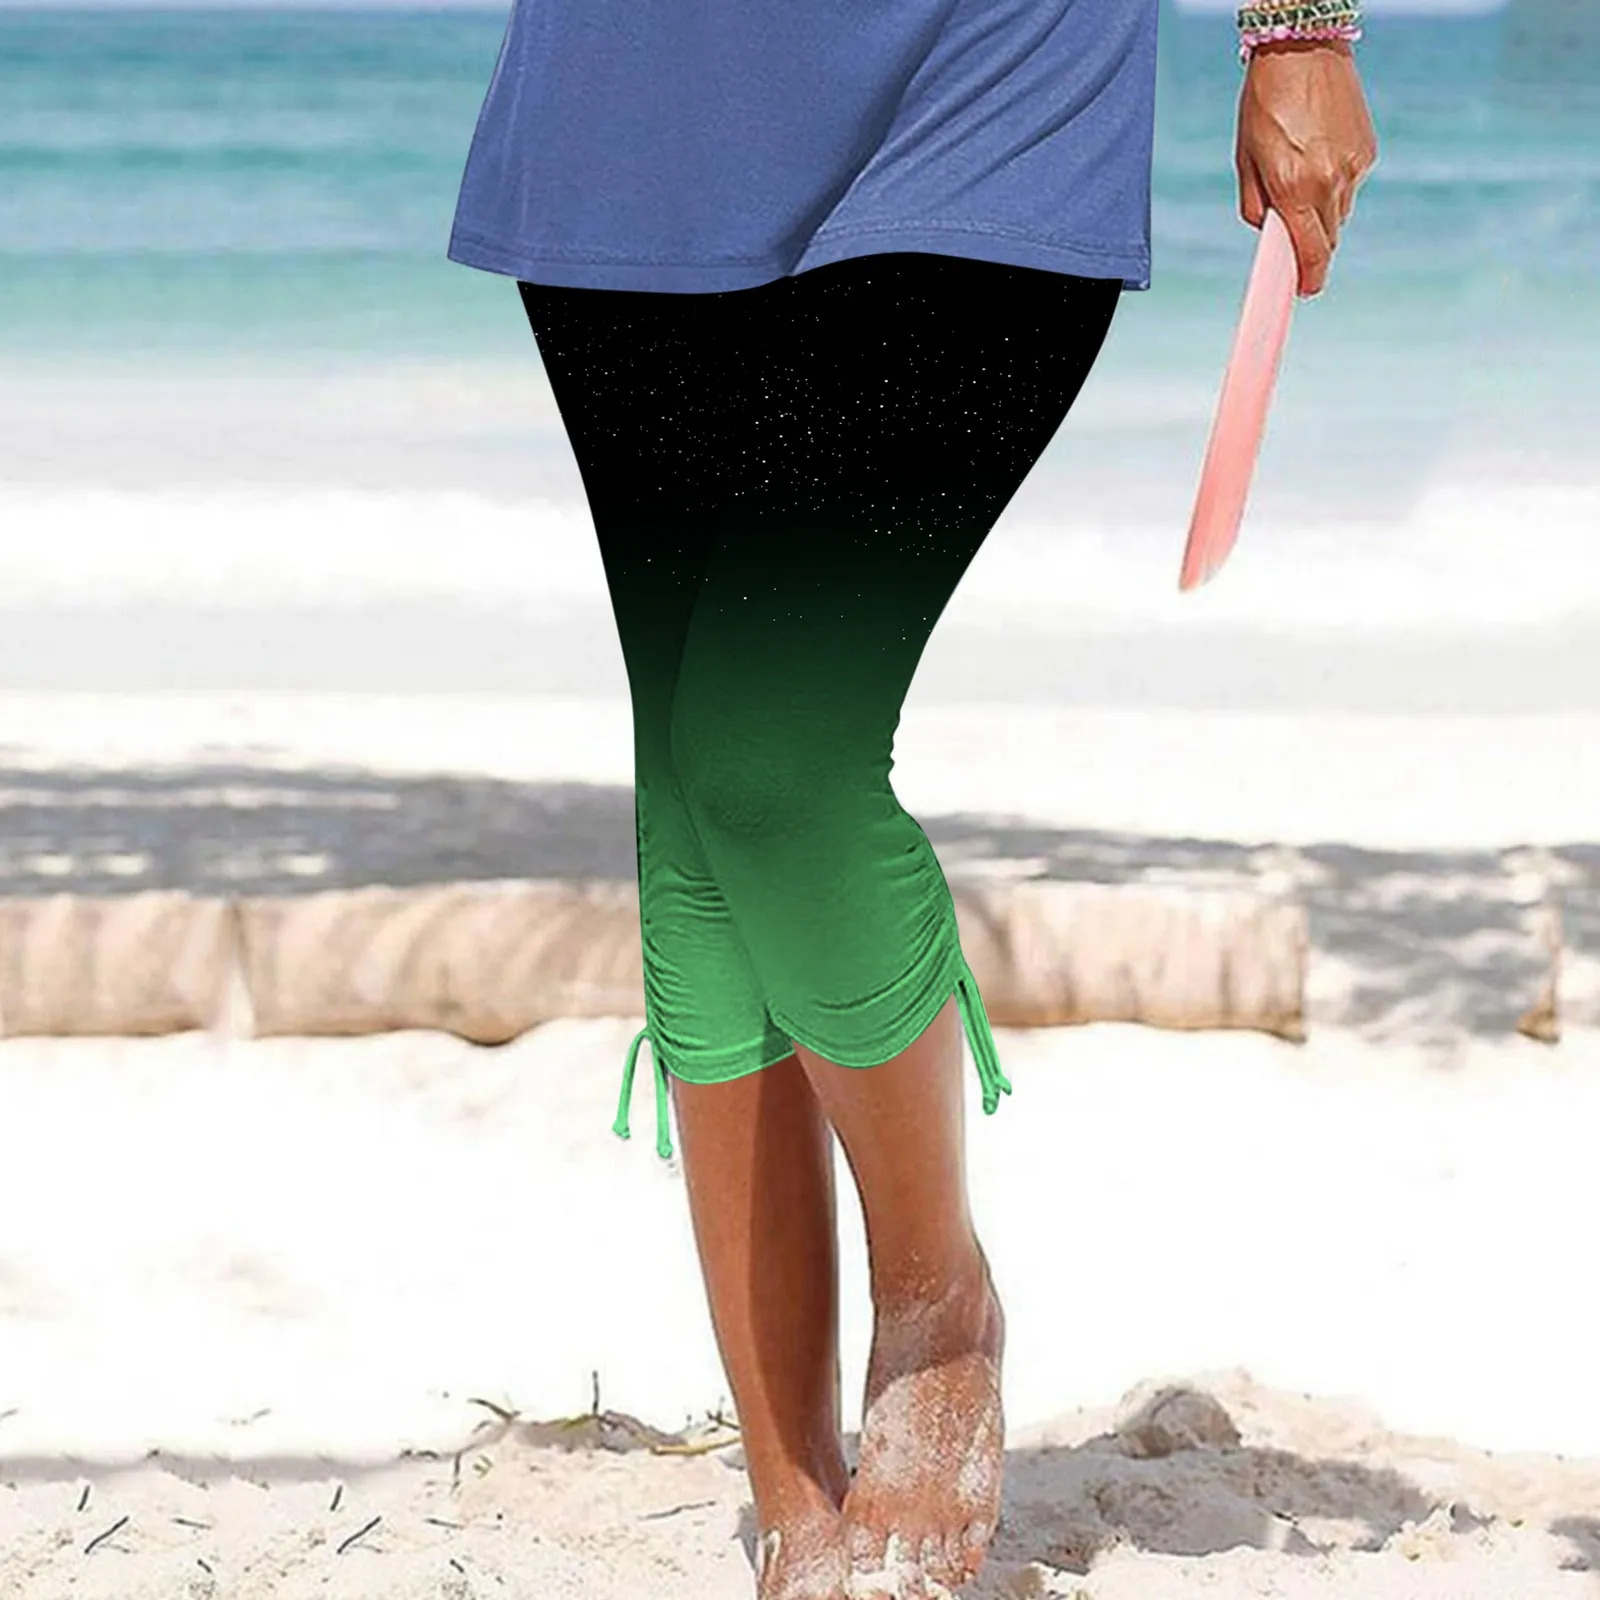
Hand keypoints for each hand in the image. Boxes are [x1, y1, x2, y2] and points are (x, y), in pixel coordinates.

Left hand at [1236, 38, 1378, 296]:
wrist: (1303, 51)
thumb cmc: (1264, 106)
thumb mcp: (1246, 160)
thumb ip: (1257, 207)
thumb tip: (1270, 236)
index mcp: (1295, 189)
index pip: (1312, 253)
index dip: (1309, 279)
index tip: (1305, 292)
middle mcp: (1330, 183)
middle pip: (1327, 239)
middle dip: (1311, 244)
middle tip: (1293, 233)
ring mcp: (1353, 167)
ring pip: (1340, 213)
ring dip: (1322, 212)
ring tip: (1302, 176)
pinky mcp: (1367, 152)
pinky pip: (1350, 185)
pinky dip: (1335, 183)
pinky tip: (1319, 154)